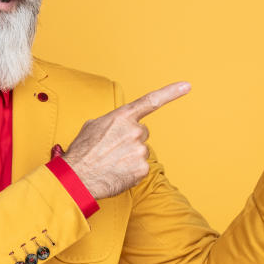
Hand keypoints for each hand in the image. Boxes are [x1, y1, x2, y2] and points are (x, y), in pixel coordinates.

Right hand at [62, 81, 191, 199]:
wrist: (77, 177)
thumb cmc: (82, 152)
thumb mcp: (93, 126)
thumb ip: (112, 122)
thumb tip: (116, 127)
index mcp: (122, 117)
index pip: (151, 101)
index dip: (171, 92)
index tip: (186, 86)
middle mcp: (135, 131)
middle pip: (142, 133)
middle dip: (130, 139)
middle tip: (112, 149)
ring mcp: (140, 150)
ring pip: (141, 151)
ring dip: (129, 156)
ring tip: (111, 162)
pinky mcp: (143, 168)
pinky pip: (141, 167)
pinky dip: (131, 171)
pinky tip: (116, 172)